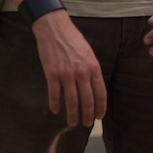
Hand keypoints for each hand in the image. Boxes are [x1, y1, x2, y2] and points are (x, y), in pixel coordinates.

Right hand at [31, 11, 106, 126]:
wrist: (54, 29)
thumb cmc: (73, 40)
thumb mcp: (88, 53)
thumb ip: (92, 70)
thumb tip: (94, 88)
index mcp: (93, 67)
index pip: (100, 93)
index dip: (100, 107)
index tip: (99, 116)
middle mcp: (81, 72)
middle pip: (87, 100)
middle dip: (88, 115)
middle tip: (86, 124)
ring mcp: (66, 74)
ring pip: (72, 101)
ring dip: (72, 115)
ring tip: (72, 123)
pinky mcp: (52, 74)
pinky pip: (55, 94)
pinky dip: (55, 105)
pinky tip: (55, 110)